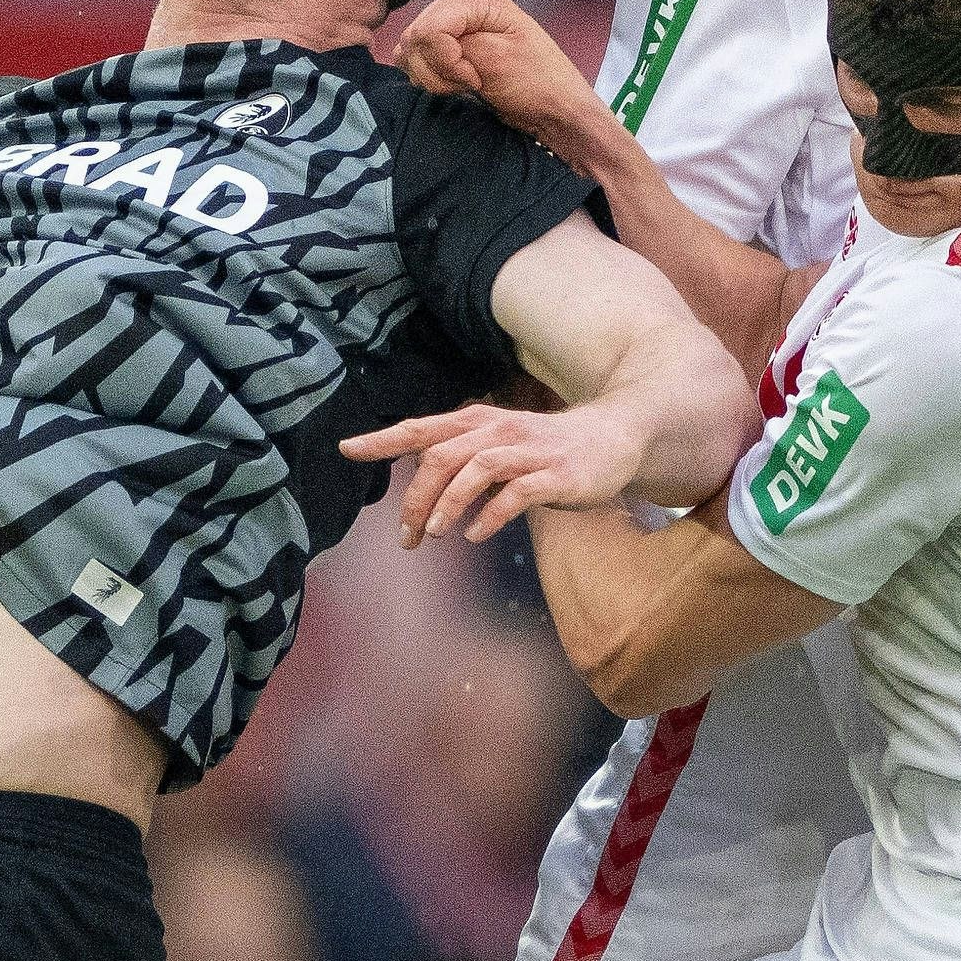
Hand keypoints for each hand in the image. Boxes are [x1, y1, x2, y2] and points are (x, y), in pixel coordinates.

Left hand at [340, 402, 644, 545]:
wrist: (615, 437)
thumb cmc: (546, 449)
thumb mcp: (498, 447)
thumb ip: (461, 461)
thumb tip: (418, 489)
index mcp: (478, 423)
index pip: (421, 428)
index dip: (382, 439)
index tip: (346, 450)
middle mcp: (499, 431)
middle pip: (443, 456)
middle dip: (417, 498)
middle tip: (406, 536)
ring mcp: (529, 451)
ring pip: (476, 469)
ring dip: (449, 503)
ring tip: (436, 534)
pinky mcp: (556, 475)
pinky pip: (517, 493)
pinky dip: (490, 515)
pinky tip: (475, 535)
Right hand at [396, 0, 604, 151]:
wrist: (553, 109)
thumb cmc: (537, 83)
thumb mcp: (496, 59)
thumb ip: (451, 46)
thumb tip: (415, 44)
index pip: (430, 29)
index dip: (446, 60)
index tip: (476, 77)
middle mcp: (458, 0)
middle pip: (416, 40)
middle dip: (439, 71)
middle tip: (474, 82)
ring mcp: (450, 22)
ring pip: (410, 52)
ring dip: (434, 77)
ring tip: (470, 83)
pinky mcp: (444, 45)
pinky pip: (414, 60)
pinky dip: (431, 78)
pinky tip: (457, 84)